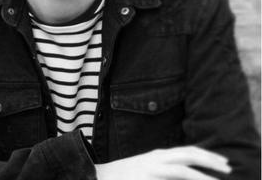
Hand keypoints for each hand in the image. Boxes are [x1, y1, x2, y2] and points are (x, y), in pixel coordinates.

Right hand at [95, 146, 231, 179]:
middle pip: (188, 155)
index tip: (223, 163)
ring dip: (201, 176)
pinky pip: (170, 179)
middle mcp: (157, 159)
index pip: (188, 151)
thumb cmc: (126, 175)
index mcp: (159, 155)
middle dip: (210, 160)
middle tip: (228, 167)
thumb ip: (165, 168)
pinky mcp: (146, 178)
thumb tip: (183, 172)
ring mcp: (151, 169)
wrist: (100, 176)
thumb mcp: (148, 167)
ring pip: (182, 170)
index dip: (207, 155)